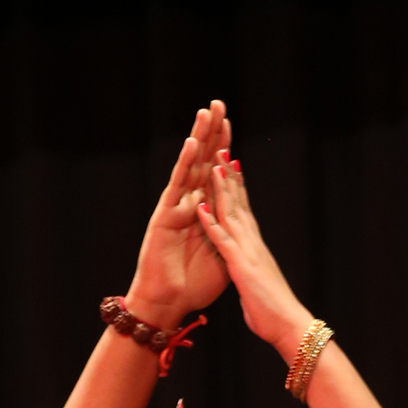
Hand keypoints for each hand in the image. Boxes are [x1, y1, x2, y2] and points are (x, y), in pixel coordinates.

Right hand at [124, 102, 231, 332]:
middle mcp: (190, 204)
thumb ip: (229, 233)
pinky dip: (186, 164)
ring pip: (191, 165)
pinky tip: (194, 143)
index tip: (230, 125)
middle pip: (204, 161)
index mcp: (204, 212)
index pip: (215, 173)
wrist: (169, 303)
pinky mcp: (166, 214)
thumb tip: (242, 221)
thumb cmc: (193, 286)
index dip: (223, 149)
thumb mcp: (222, 256)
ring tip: (207, 112)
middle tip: (219, 103)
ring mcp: (177, 207)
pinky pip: (178, 185)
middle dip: (212, 133)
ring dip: (200, 137)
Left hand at [196, 154, 316, 358]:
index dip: (238, 190)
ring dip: (219, 189)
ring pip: (230, 214)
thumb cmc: (276, 315)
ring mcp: (248, 253)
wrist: (290, 327)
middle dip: (229, 178)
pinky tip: (199, 207)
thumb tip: (249, 284)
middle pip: (239, 205)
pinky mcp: (241, 266)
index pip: (245, 213)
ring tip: (211, 164)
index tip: (231, 169)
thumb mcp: (259, 290)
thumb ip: (251, 281)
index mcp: (257, 250)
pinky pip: (222, 240)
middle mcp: (254, 245)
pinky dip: (210, 222)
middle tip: (222, 151)